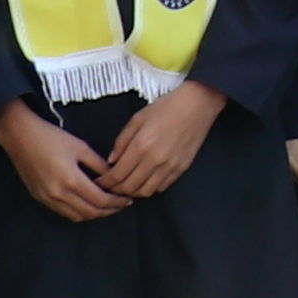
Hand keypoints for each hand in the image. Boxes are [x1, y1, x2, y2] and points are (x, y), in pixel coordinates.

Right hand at [0, 99, 122, 224]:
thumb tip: (115, 177)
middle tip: (121, 204)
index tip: (128, 199)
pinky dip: (79, 211)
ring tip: (107, 205)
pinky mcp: (40, 198)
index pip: (100, 200)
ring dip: (94, 213)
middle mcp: (59, 194)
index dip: (117, 202)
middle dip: (109, 211)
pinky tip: (87, 203)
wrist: (20, 137)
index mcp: (71, 180)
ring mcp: (47, 198)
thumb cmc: (51, 138)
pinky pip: (64, 212)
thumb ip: (99, 165)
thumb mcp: (81, 147)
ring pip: (77, 216)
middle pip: (90, 212)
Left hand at [95, 78, 225, 202]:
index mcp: (141, 146)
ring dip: (132, 192)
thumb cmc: (166, 107)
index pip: (117, 175)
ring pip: (145, 191)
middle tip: (109, 187)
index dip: (105, 182)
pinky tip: (144, 180)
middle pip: (129, 187)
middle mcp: (155, 160)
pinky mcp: (181, 169)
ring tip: (126, 186)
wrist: (198, 105)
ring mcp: (170, 166)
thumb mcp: (137, 118)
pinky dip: (149, 187)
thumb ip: (121, 141)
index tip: (99, 182)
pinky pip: (161, 187)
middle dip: (115, 190)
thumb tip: (111, 160)